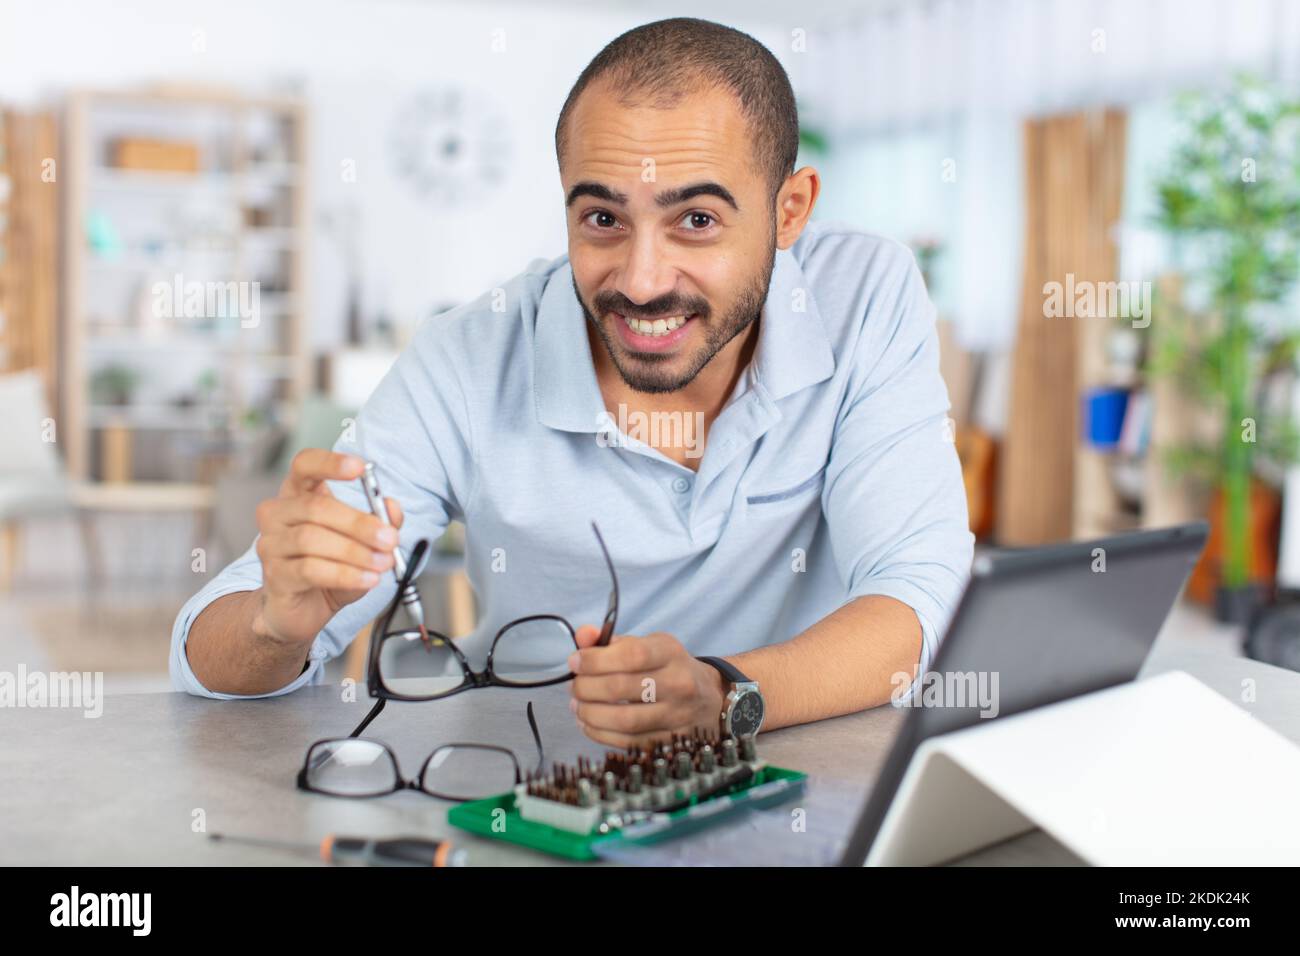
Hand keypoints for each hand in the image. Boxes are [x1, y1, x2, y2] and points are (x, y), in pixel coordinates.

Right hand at [253, 449, 403, 646]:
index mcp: (298, 494)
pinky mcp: (274, 575)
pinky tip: (367, 579)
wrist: (303, 609)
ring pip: (312, 539)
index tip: (359, 467)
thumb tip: (392, 508)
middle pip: (315, 507)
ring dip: (355, 552)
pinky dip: (345, 574)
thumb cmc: (329, 567)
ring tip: (382, 563)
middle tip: (389, 539)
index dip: (330, 463)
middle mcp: (277, 514)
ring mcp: (271, 544)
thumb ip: (379, 523)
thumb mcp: (362, 542)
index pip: (305, 465)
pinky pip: (310, 569)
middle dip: (359, 523)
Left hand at [567, 627, 728, 747]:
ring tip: (578, 706)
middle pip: (621, 688)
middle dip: (586, 687)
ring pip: (624, 720)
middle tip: (574, 686)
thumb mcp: (647, 645)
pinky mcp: (670, 741)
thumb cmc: (670, 668)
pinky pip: (628, 742)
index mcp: (670, 652)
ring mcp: (677, 716)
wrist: (711, 698)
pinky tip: (589, 723)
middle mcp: (678, 683)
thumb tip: (582, 637)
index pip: (630, 655)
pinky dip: (600, 734)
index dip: (595, 660)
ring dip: (590, 714)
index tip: (575, 661)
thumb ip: (611, 641)